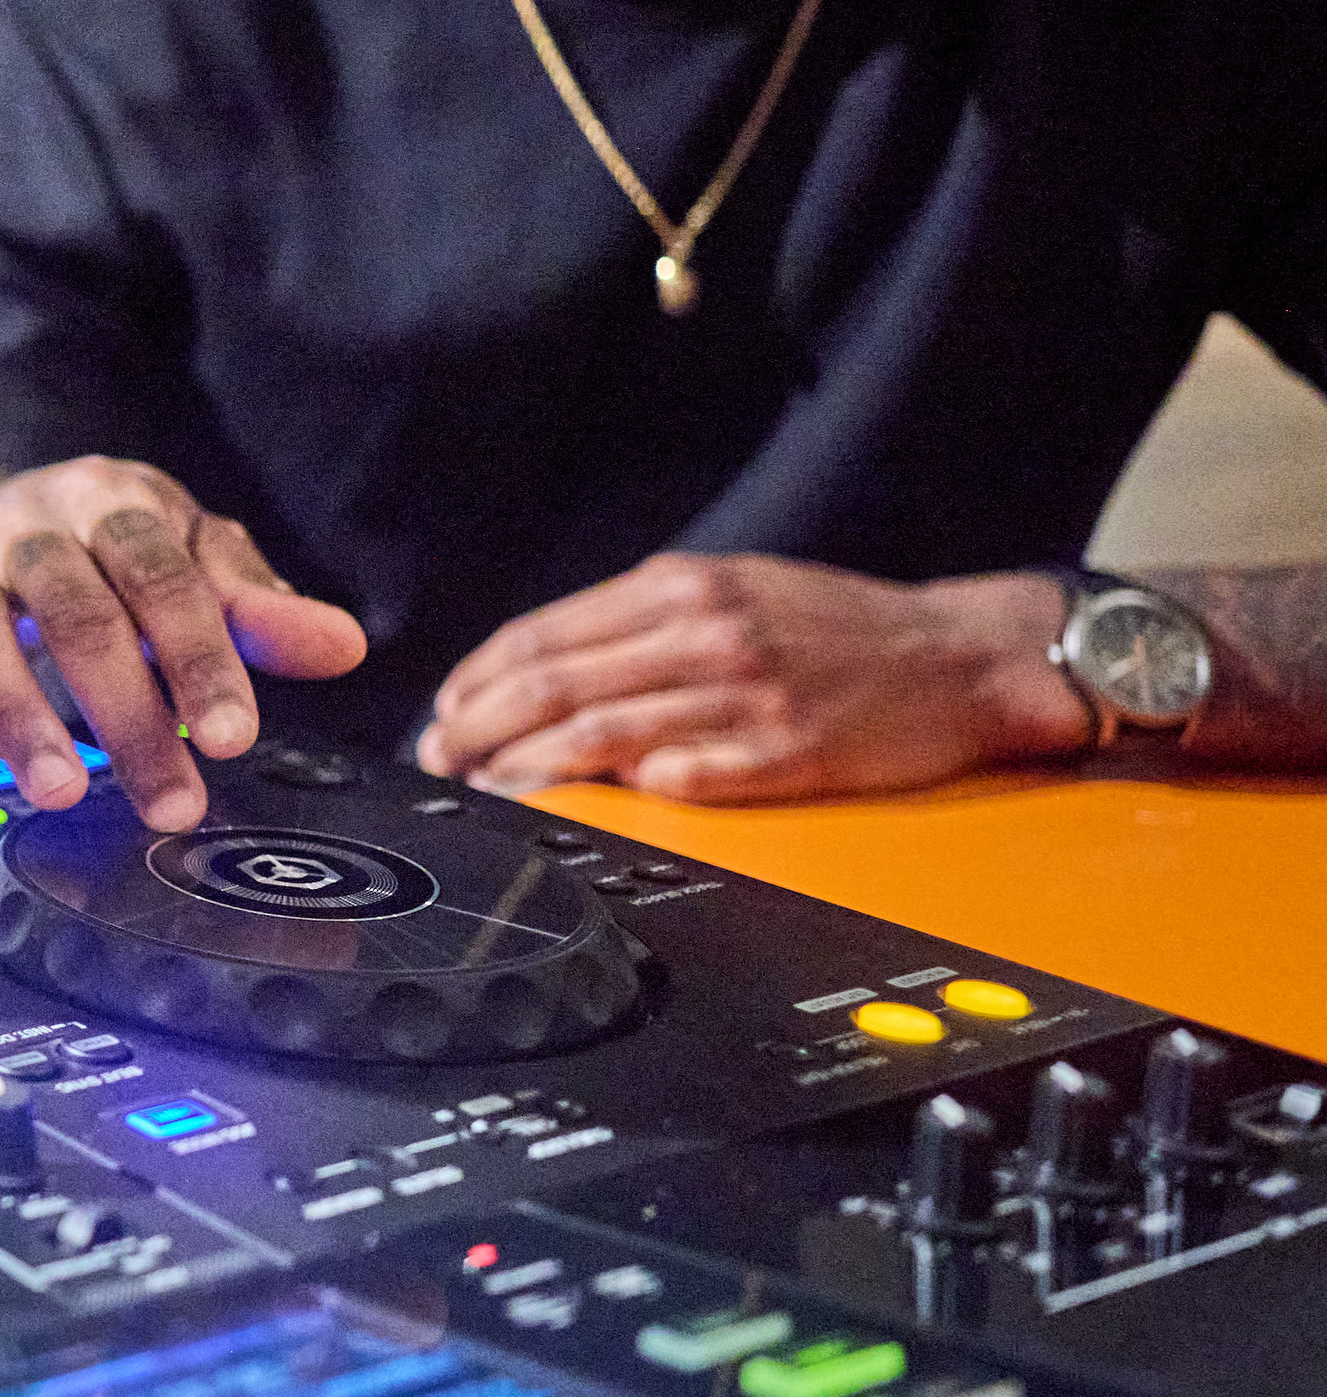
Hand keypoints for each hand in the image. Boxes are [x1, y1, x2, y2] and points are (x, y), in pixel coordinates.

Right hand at [0, 456, 366, 832]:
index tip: (230, 737)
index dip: (201, 658)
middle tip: (170, 803)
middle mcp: (35, 516)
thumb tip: (343, 646)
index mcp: (119, 500)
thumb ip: (256, 611)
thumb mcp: (186, 570)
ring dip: (23, 715)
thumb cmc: (101, 559)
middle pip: (81, 612)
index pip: (167, 577)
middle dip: (129, 717)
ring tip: (63, 790)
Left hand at [417, 557, 1086, 799]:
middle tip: (438, 759)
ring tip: (483, 789)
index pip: (544, 634)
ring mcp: (743, 695)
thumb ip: (640, 623)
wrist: (959, 657)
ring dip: (524, 766)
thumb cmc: (839, 626)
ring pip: (597, 734)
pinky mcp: (783, 754)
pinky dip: (616, 792)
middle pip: (553, 683)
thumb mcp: (732, 588)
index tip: (442, 712)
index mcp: (682, 588)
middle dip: (476, 726)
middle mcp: (704, 634)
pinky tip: (578, 808)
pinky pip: (679, 776)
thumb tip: (544, 666)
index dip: (477, 679)